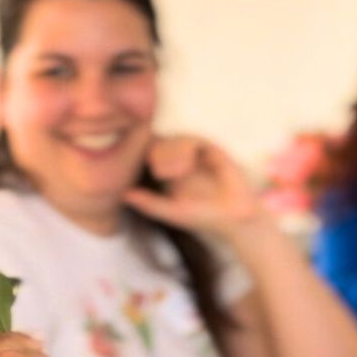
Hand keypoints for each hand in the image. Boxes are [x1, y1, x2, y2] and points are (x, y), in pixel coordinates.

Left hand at [124, 134, 262, 237]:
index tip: (142, 171)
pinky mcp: (211, 149)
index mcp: (167, 172)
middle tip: (159, 173)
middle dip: (155, 154)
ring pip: (174, 139)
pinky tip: (185, 166)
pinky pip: (193, 140)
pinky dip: (185, 150)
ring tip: (170, 173)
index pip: (148, 154)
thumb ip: (149, 204)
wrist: (232, 217)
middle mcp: (179, 159)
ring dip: (169, 152)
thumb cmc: (202, 217)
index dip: (141, 156)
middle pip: (158, 143)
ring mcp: (196, 153)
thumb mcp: (171, 212)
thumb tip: (124, 196)